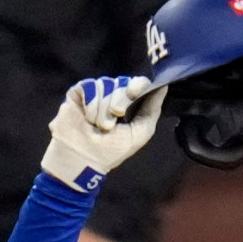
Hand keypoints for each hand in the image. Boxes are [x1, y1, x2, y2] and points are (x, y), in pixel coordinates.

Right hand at [41, 76, 166, 194]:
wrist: (84, 158)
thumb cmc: (112, 151)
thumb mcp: (139, 134)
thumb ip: (152, 111)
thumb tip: (163, 87)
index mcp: (129, 104)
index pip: (139, 83)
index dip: (138, 85)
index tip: (134, 94)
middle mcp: (113, 95)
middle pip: (122, 83)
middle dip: (119, 102)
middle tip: (111, 124)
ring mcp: (95, 93)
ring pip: (105, 84)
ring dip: (103, 109)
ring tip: (98, 126)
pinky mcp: (78, 92)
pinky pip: (89, 85)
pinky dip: (90, 103)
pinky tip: (87, 117)